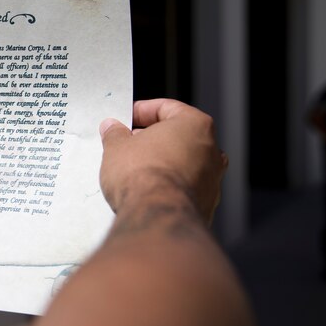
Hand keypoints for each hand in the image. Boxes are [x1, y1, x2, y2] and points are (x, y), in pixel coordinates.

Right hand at [99, 99, 226, 224]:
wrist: (156, 217)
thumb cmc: (143, 176)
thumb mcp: (117, 147)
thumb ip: (115, 133)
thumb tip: (113, 128)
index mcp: (195, 125)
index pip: (167, 108)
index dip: (141, 111)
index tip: (125, 119)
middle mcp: (211, 150)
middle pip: (178, 136)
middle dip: (151, 139)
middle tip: (126, 144)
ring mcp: (212, 179)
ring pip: (183, 163)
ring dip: (161, 163)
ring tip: (134, 170)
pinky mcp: (206, 204)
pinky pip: (184, 187)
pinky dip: (168, 186)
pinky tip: (147, 191)